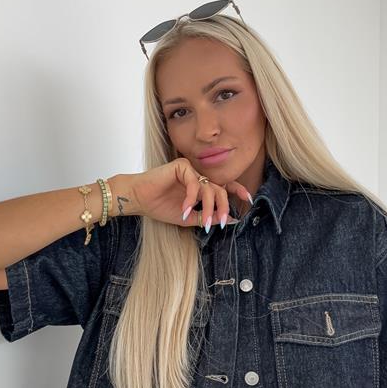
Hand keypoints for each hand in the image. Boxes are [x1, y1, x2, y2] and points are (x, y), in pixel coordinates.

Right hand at [131, 157, 248, 228]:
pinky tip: (184, 210)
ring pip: (210, 188)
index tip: (248, 200)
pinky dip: (192, 199)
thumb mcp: (189, 218)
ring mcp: (190, 170)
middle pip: (220, 189)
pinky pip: (195, 183)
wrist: (138, 200)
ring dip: (208, 207)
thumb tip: (231, 220)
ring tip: (204, 222)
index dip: (237, 191)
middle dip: (223, 207)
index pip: (224, 186)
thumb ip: (208, 217)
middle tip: (221, 222)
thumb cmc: (159, 207)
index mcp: (201, 186)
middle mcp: (198, 176)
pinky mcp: (181, 166)